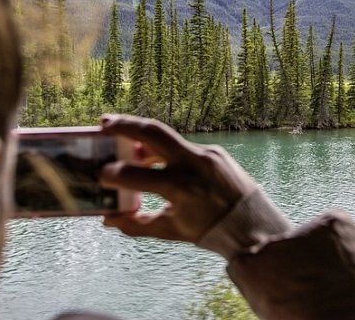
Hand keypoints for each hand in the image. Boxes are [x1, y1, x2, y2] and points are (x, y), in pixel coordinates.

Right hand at [99, 114, 256, 242]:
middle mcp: (193, 165)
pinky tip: (149, 154)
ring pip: (167, 135)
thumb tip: (107, 219)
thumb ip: (137, 224)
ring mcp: (206, 154)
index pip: (138, 175)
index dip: (114, 174)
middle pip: (153, 132)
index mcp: (180, 189)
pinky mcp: (214, 151)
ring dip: (143, 134)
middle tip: (103, 123)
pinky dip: (163, 148)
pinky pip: (182, 145)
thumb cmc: (209, 230)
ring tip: (121, 137)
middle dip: (125, 125)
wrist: (252, 224)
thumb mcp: (171, 230)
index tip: (101, 174)